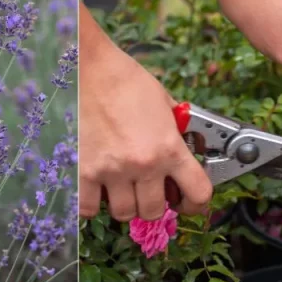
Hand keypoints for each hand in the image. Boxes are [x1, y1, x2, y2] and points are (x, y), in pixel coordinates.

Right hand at [79, 45, 211, 221]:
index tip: (187, 202)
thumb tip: (183, 151)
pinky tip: (95, 189)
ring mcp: (112, 171)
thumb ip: (175, 132)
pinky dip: (93, 204)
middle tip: (145, 189)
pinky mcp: (82, 171)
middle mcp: (143, 164)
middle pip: (154, 211)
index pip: (198, 193)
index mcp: (169, 147)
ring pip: (124, 213)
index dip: (195, 204)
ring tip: (119, 187)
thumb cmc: (125, 80)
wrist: (89, 68)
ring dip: (124, 204)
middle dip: (152, 202)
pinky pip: (89, 208)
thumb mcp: (164, 103)